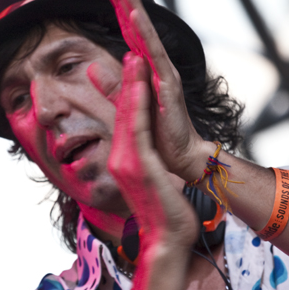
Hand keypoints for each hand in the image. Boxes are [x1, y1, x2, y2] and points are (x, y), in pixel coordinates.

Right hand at [89, 48, 198, 250]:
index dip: (125, 92)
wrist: (168, 238)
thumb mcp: (153, 181)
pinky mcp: (140, 165)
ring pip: (127, 115)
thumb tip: (148, 154)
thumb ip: (147, 164)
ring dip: (130, 83)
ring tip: (134, 56)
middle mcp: (120, 158)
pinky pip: (137, 128)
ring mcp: (127, 162)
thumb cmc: (165, 212)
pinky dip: (138, 104)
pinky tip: (142, 86)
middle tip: (128, 50)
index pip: (123, 121)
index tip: (129, 68)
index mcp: (123, 161)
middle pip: (120, 112)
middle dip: (124, 80)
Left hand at [105, 0, 211, 182]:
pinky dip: (145, 36)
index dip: (117, 8)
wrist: (180, 157)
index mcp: (144, 68)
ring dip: (134, 9)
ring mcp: (163, 73)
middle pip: (137, 26)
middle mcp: (156, 65)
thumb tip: (90, 68)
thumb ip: (112, 85)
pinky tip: (135, 19)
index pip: (128, 32)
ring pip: (147, 35)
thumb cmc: (158, 133)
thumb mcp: (127, 105)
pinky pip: (155, 56)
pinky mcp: (168, 86)